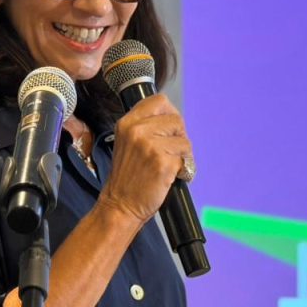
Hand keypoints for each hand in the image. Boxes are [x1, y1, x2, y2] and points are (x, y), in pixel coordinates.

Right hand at [97, 94, 191, 224]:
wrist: (120, 205)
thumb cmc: (126, 178)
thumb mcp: (127, 143)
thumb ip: (145, 127)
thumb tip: (172, 119)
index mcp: (127, 123)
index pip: (159, 101)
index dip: (170, 114)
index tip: (170, 129)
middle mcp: (137, 130)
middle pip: (176, 120)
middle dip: (179, 137)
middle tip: (171, 153)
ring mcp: (150, 145)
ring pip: (184, 140)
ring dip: (183, 155)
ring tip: (169, 167)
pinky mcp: (162, 162)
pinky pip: (186, 158)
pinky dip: (183, 169)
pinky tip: (171, 176)